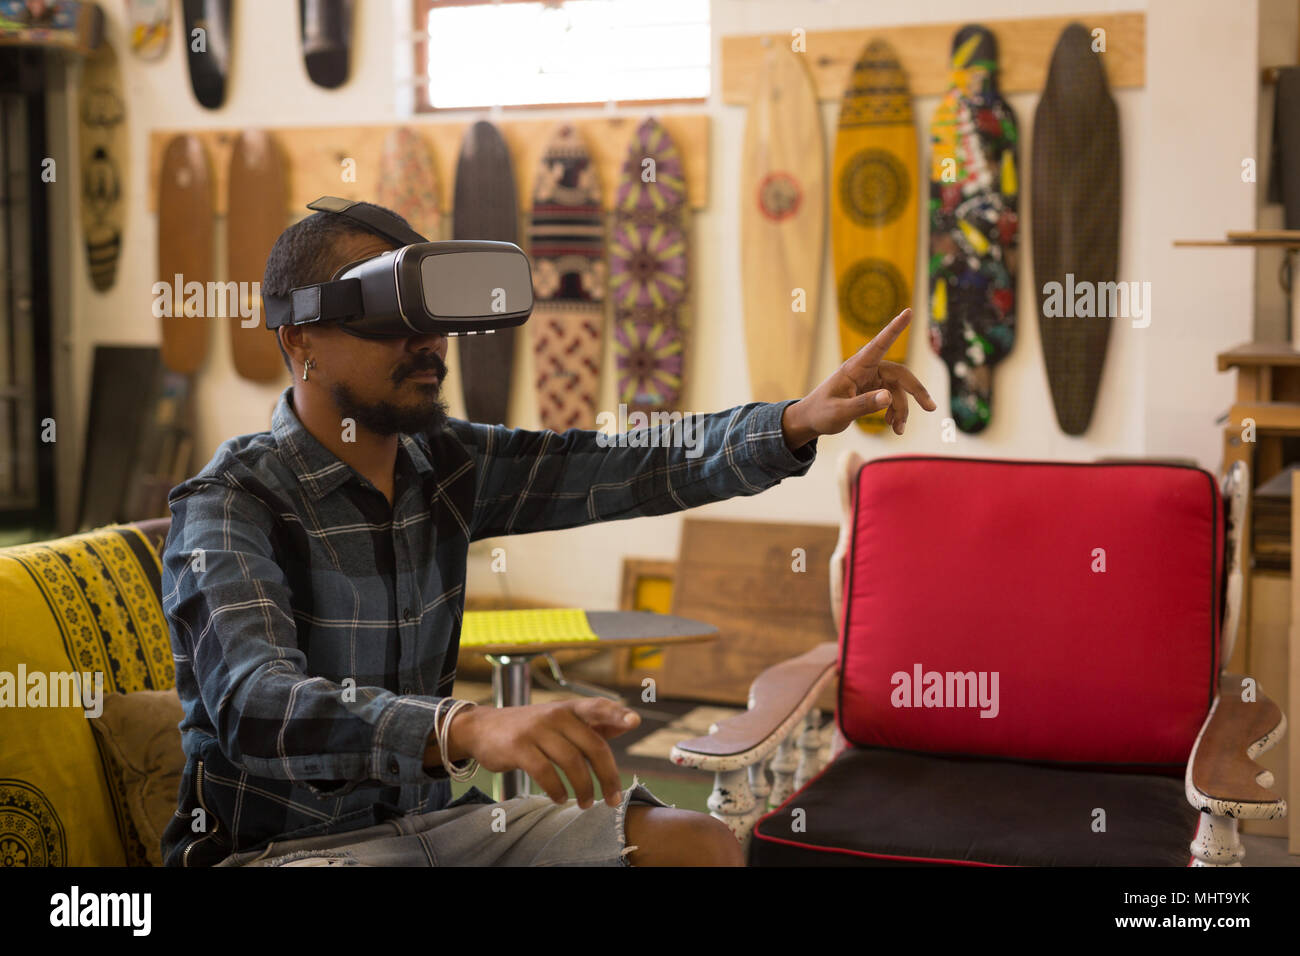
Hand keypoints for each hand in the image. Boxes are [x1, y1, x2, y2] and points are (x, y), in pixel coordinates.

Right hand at [445, 699, 640, 808]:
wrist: (482, 728)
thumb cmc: (530, 727)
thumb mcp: (559, 719)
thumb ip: (592, 723)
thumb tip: (626, 724)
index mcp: (569, 708)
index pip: (598, 707)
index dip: (617, 714)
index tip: (634, 722)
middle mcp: (556, 715)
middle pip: (593, 746)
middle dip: (607, 776)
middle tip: (613, 799)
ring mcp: (536, 729)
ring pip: (571, 762)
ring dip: (583, 788)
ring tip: (585, 804)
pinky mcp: (518, 747)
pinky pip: (545, 772)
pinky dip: (556, 790)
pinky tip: (560, 798)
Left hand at [782, 308, 936, 443]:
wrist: (811, 420)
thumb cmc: (821, 413)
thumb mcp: (839, 412)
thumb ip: (863, 405)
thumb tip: (888, 397)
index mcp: (855, 367)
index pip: (879, 344)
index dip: (894, 328)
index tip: (909, 311)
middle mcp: (866, 370)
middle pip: (900, 374)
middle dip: (916, 392)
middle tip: (931, 408)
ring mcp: (871, 380)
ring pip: (898, 391)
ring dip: (902, 410)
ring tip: (898, 430)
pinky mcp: (873, 390)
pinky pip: (893, 399)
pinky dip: (896, 412)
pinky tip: (893, 426)